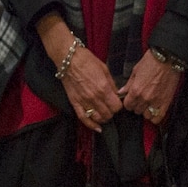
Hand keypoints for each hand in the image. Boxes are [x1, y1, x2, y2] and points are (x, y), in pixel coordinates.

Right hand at [38, 15, 121, 130]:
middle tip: (110, 107)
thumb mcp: (105, 70)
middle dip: (112, 112)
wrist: (68, 59)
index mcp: (104, 88)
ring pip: (98, 118)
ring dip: (103, 118)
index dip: (118, 106)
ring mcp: (84, 101)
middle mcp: (94, 97)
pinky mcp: (75, 103)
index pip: (117, 107)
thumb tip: (117, 94)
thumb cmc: (87, 61)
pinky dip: (91, 125)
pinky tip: (97, 128)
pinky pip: (83, 118)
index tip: (117, 103)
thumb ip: (111, 84)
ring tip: (104, 114)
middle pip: (108, 114)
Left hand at [119, 53, 183, 125]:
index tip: (131, 99)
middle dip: (137, 106)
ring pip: (147, 116)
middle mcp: (145, 98)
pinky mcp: (166, 102)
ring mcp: (156, 101)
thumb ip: (128, 84)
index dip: (128, 103)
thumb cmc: (151, 61)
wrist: (167, 57)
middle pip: (136, 111)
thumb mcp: (135, 71)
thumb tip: (121, 92)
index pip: (127, 106)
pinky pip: (159, 117)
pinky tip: (155, 111)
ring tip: (148, 105)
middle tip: (140, 100)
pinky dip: (156, 117)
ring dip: (146, 111)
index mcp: (135, 90)